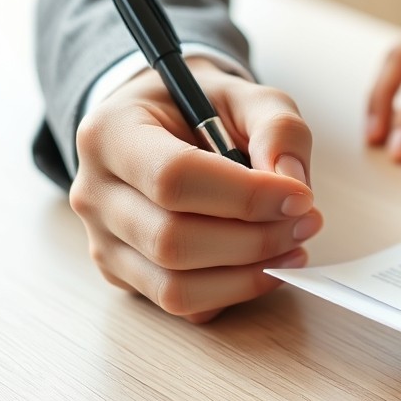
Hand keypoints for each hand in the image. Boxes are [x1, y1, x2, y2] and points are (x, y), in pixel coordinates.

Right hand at [69, 58, 322, 321]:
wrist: (164, 126)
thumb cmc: (202, 110)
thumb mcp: (247, 97)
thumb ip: (278, 129)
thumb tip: (292, 184)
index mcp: (110, 133)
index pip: (174, 178)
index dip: (246, 196)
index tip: (301, 197)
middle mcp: (94, 192)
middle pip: (172, 241)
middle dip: (254, 240)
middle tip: (306, 223)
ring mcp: (102, 240)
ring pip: (174, 287)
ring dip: (248, 276)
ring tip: (293, 248)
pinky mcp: (123, 274)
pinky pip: (181, 304)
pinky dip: (232, 293)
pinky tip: (264, 265)